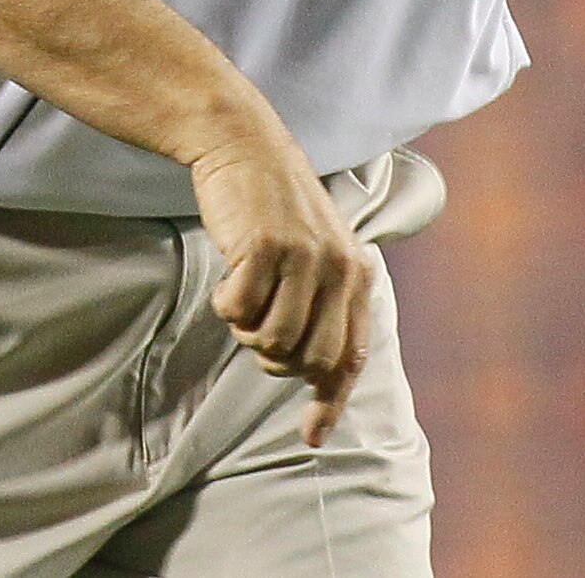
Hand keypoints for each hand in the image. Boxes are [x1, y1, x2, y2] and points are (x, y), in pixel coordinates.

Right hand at [191, 126, 373, 446]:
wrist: (244, 145)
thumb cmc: (273, 210)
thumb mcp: (314, 254)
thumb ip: (324, 307)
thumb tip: (317, 378)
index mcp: (357, 273)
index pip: (350, 356)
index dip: (330, 402)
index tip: (311, 438)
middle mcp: (340, 268)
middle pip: (308, 360)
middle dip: (275, 359)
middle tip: (255, 326)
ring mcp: (305, 258)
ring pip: (272, 342)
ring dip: (247, 331)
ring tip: (244, 295)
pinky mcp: (266, 248)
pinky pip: (238, 312)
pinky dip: (226, 304)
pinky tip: (230, 275)